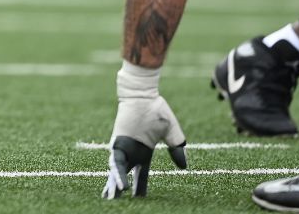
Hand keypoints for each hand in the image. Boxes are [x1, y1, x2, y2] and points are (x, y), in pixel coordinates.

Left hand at [102, 65, 187, 198]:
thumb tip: (184, 167)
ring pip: (117, 171)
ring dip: (115, 186)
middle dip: (120, 190)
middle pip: (125, 176)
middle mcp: (131, 151)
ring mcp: (123, 147)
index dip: (140, 187)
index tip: (140, 199)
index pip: (141, 175)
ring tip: (114, 199)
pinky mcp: (117, 142)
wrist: (144, 95)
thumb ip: (177, 149)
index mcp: (143, 151)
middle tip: (116, 203)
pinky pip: (117, 162)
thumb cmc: (157, 110)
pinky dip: (119, 174)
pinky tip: (121, 186)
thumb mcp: (172, 134)